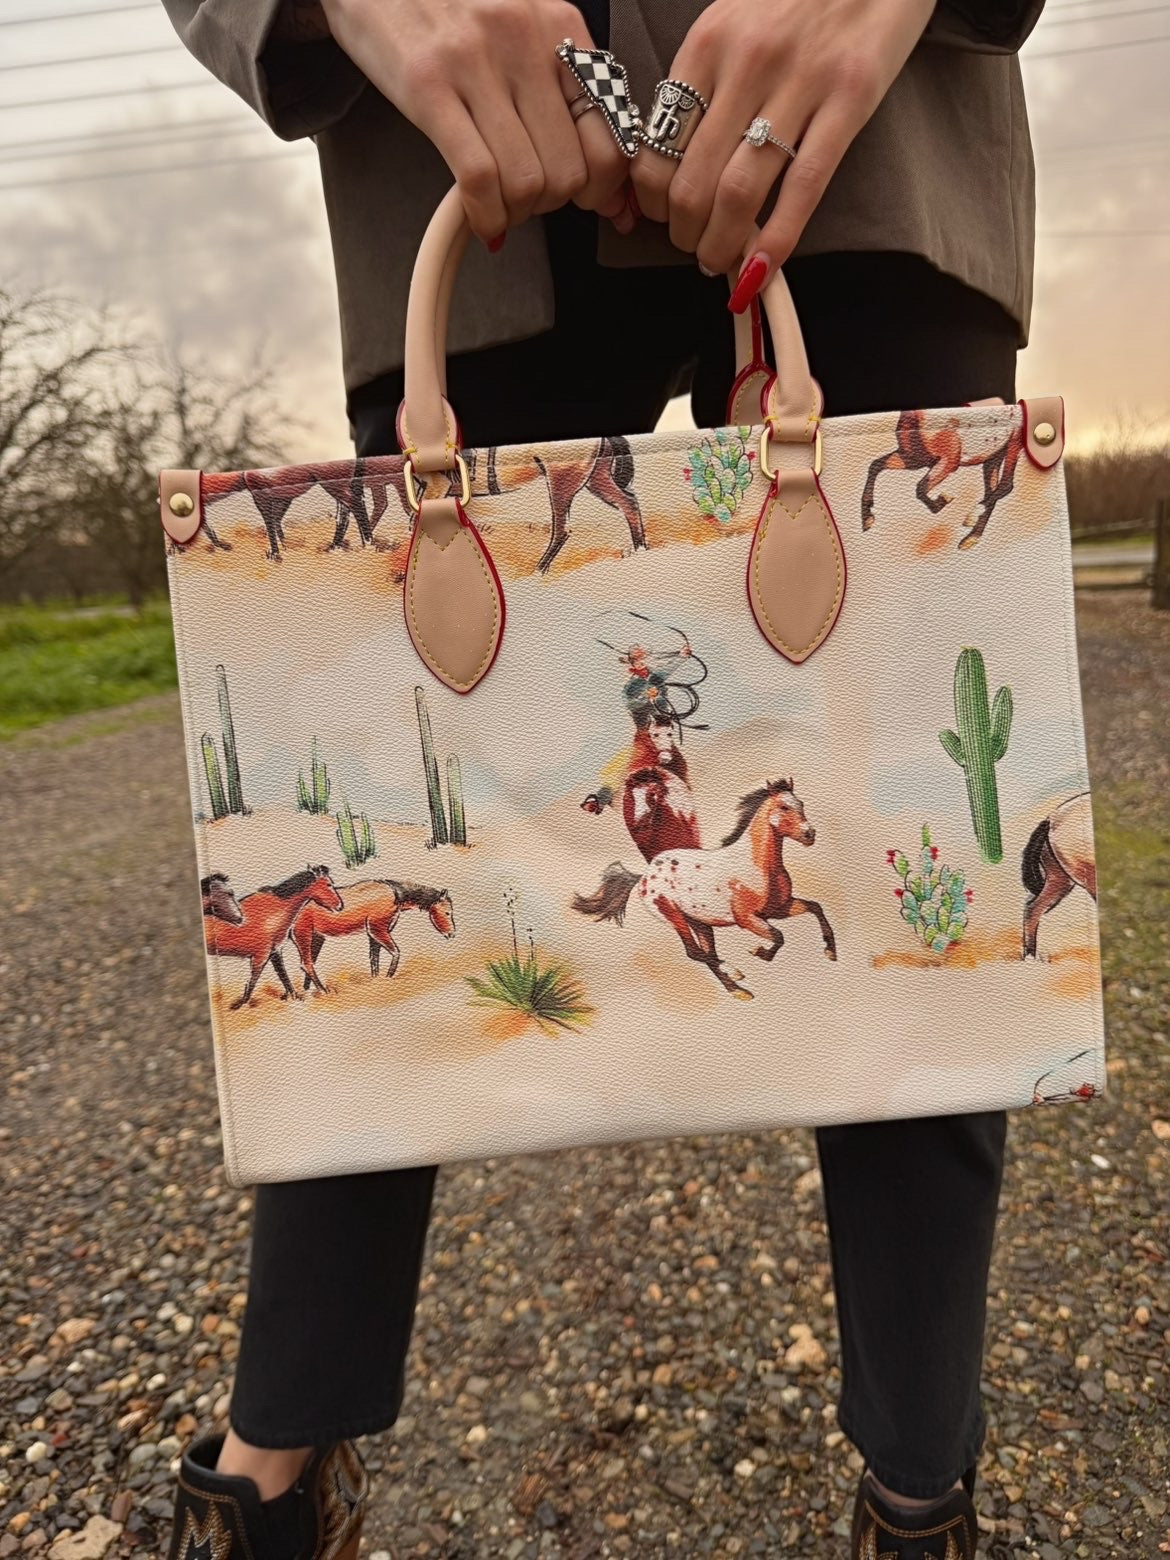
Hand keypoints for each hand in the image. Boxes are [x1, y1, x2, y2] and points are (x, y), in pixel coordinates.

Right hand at [320, 0, 633, 243]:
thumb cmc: (451, 14)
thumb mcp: (523, 40)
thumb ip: (567, 104)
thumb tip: (613, 199)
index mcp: (560, 26)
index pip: (612, 135)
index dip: (603, 188)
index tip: (585, 201)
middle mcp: (525, 39)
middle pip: (569, 170)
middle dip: (551, 204)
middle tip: (528, 199)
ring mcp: (476, 61)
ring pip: (527, 181)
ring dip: (515, 212)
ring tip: (498, 203)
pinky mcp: (428, 85)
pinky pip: (478, 177)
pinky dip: (484, 215)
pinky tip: (479, 216)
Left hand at [630, 0, 934, 305]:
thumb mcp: (736, 20)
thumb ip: (706, 82)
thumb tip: (676, 159)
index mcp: (708, 44)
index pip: (656, 145)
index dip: (652, 200)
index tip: (661, 218)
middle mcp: (747, 63)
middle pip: (693, 181)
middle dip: (685, 233)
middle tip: (692, 248)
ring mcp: (801, 82)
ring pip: (739, 192)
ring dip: (722, 244)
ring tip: (721, 261)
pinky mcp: (851, 98)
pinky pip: (805, 187)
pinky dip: (778, 239)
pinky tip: (763, 269)